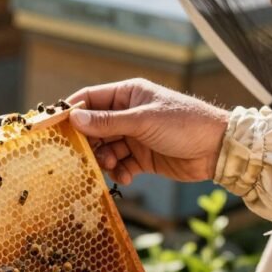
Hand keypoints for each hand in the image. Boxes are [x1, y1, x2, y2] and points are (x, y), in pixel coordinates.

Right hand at [67, 79, 230, 184]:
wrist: (218, 149)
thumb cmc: (184, 124)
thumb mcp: (142, 121)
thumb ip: (107, 122)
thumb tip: (75, 119)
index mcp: (128, 94)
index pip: (90, 99)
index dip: (71, 112)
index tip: (52, 126)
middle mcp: (128, 114)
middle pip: (94, 128)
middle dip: (88, 143)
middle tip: (82, 157)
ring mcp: (135, 136)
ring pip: (105, 149)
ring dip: (104, 160)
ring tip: (112, 166)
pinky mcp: (143, 157)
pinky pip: (120, 165)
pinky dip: (120, 172)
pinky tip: (127, 177)